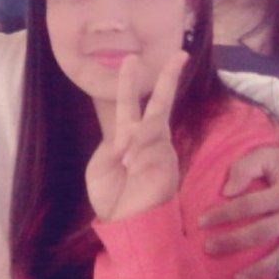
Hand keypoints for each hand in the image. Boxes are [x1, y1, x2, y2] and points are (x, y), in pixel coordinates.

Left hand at [85, 52, 186, 221]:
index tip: (130, 60)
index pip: (130, 104)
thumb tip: (128, 134)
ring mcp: (161, 149)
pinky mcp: (169, 160)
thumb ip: (111, 145)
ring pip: (152, 124)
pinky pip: (153, 144)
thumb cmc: (112, 199)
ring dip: (134, 139)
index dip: (129, 83)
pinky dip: (138, 151)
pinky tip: (130, 164)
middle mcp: (149, 139)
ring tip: (124, 162)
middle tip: (179, 54)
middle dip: (168, 78)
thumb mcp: (100, 168)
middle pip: (160, 103)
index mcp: (128, 138)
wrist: (126, 224)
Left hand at [198, 144, 278, 278]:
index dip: (224, 214)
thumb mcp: (266, 156)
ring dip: (254, 268)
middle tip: (207, 247)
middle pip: (260, 232)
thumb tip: (227, 192)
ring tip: (234, 278)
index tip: (202, 221)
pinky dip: (271, 274)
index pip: (249, 205)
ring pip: (277, 254)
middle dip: (232, 242)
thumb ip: (245, 169)